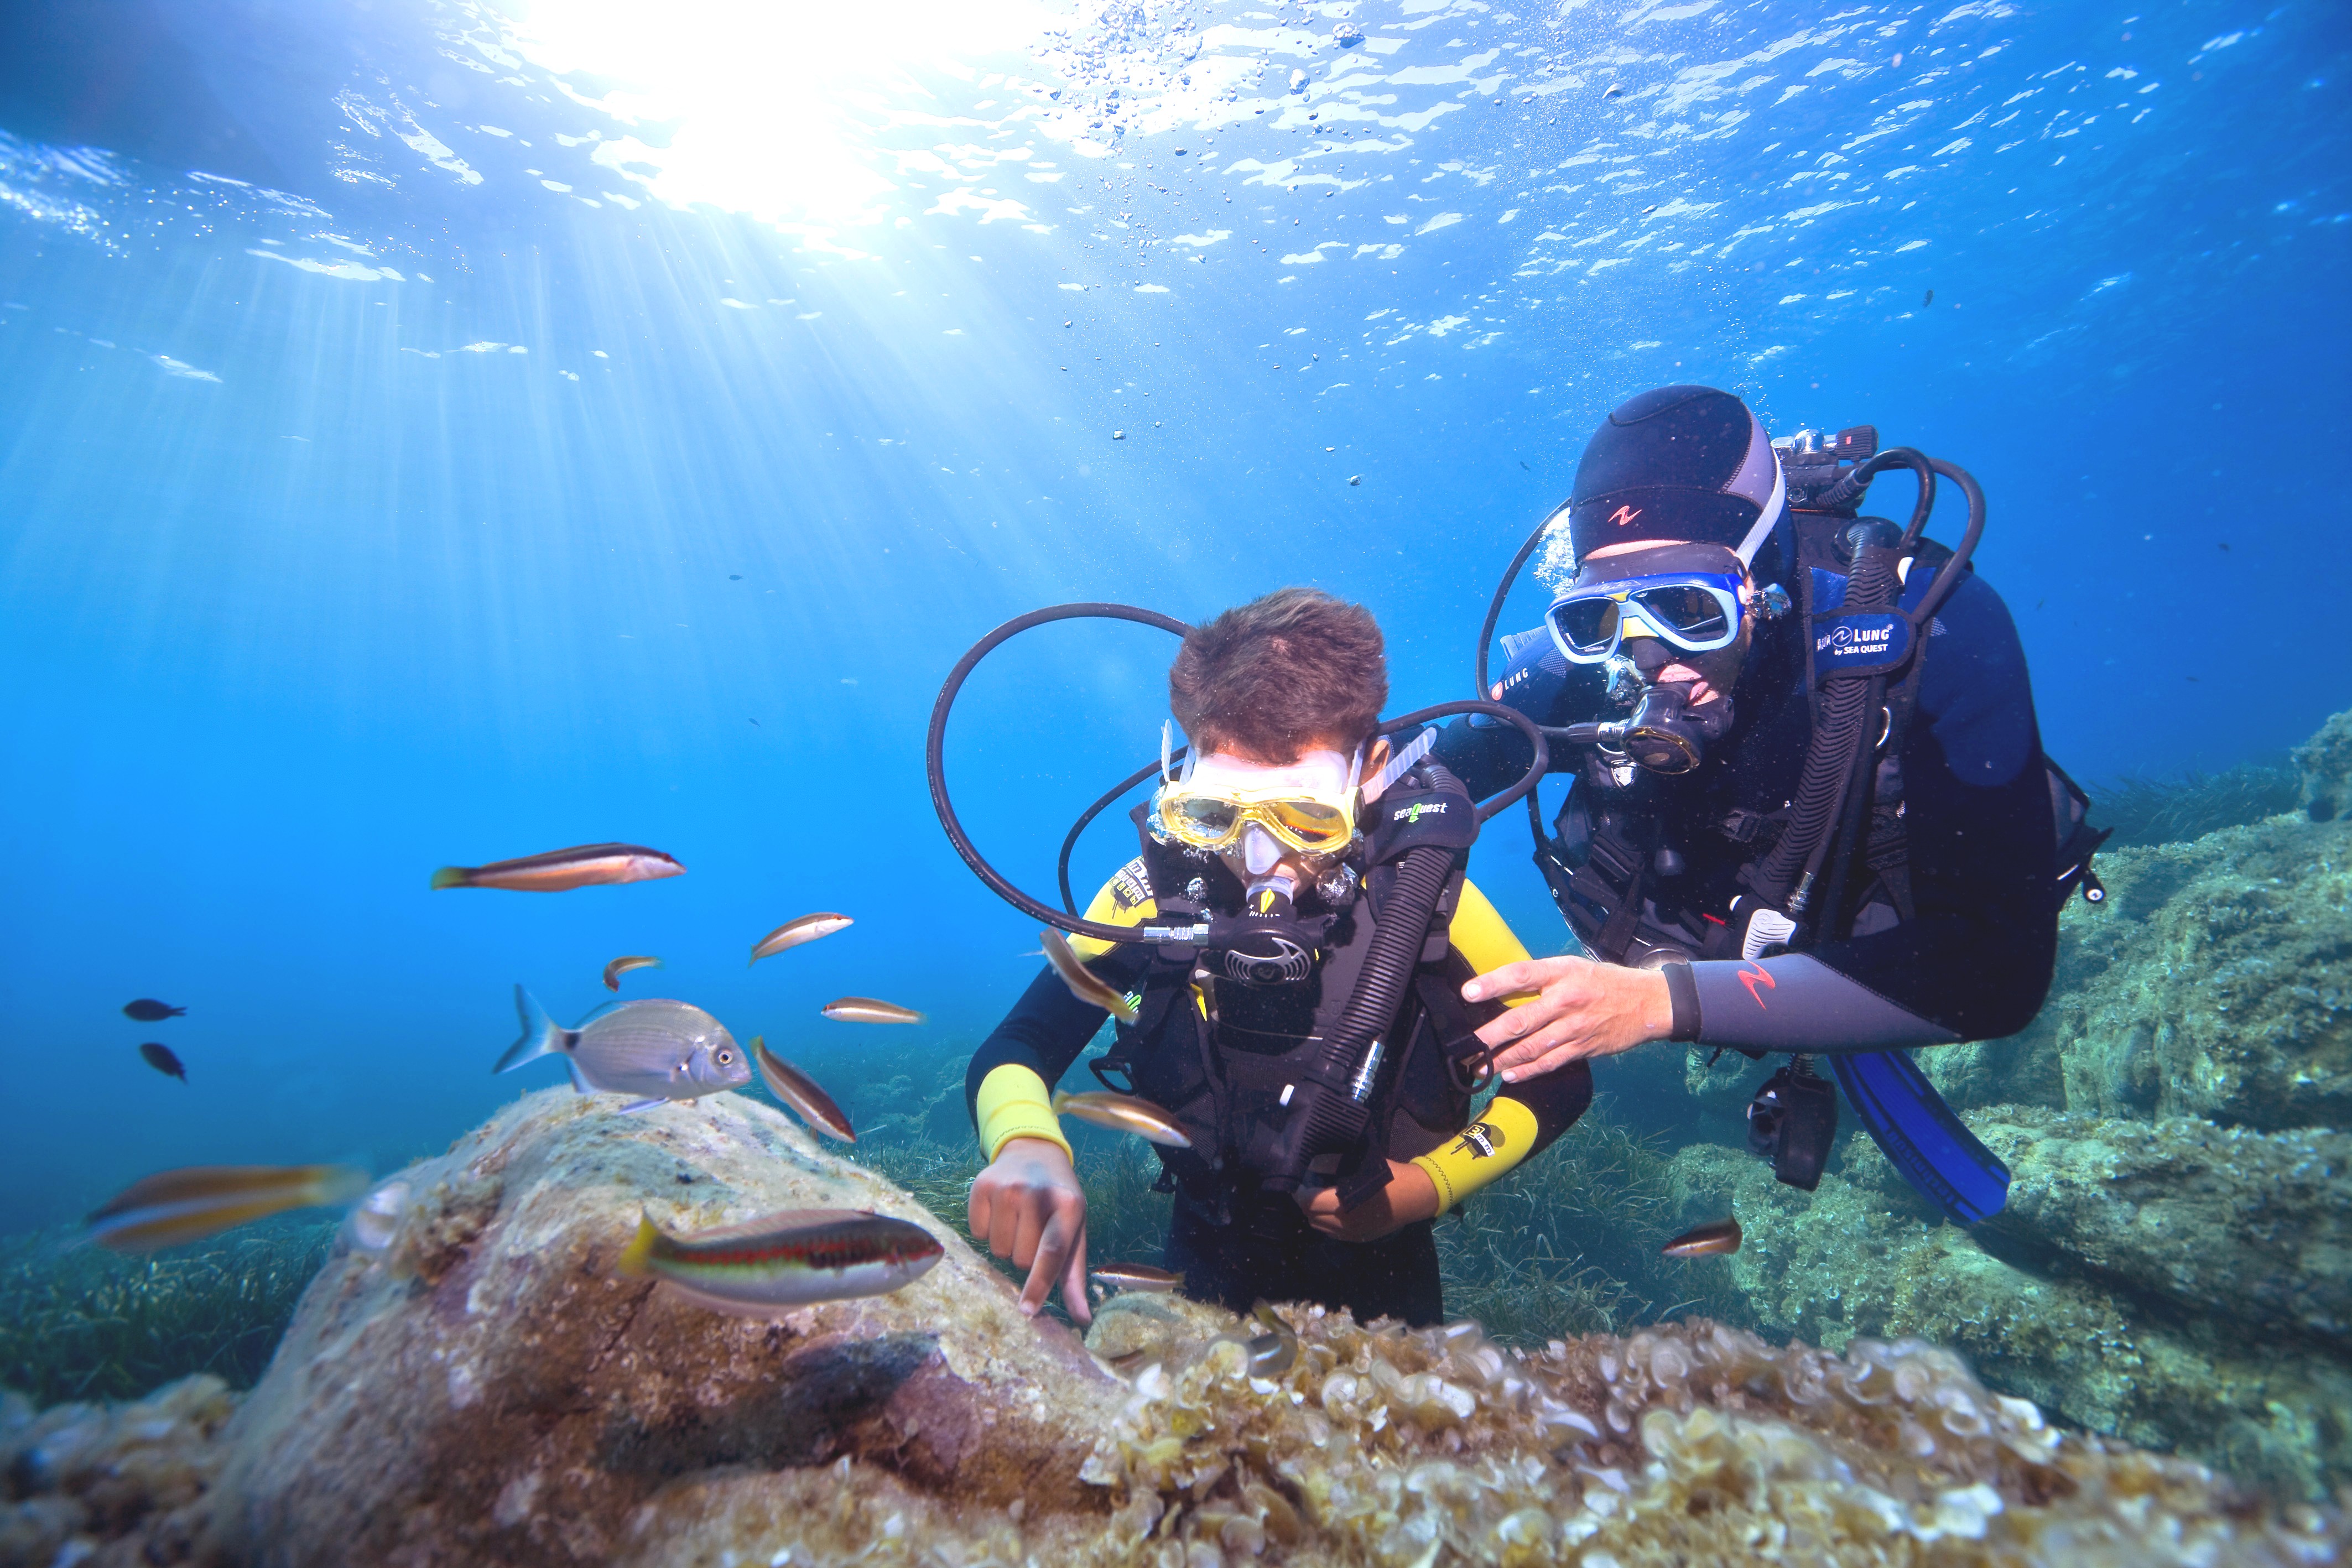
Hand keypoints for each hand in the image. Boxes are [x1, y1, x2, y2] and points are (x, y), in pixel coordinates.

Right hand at [967, 1137, 1090, 1325]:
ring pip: (997, 1250)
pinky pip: (977, 1233)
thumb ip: (1074, 1276)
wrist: (1034, 1152)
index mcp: (1067, 1206)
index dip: (1038, 1285)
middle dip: (1026, 1256)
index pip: (1051, 1252)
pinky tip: (1001, 1211)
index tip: (1026, 1312)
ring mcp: (1006, 1187)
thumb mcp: (1075, 1230)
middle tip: (1034, 1231)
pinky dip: (988, 1230)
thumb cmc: (1059, 1201)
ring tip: (1018, 1220)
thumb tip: (1082, 1319)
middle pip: (1021, 1258)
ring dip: (1007, 1244)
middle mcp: (1036, 1194)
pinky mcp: (981, 1185)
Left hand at [1294, 1160, 1439, 1240]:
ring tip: (1319, 1197)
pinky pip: (1332, 1234)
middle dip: (1306, 1202)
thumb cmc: (1390, 1176)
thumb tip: (1310, 1164)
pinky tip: (1332, 1209)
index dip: (1300, 1192)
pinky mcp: (1359, 1239)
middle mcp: (1345, 1223)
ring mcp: (1352, 1235)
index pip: (1309, 1203)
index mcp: (1345, 1204)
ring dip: (1315, 1213)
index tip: (1299, 1179)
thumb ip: (1332, 1164)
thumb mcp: (1361, 1163)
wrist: (1416, 1196)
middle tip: (1309, 1186)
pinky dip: (1326, 1222)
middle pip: (1311, 1216)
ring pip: (1320, 1227)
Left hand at [1462, 956, 1674, 1080]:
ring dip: (1503, 1059)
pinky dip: (1528, 1070)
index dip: (1493, 983)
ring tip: (1480, 1066)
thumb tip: (1504, 989)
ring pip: (1532, 1046)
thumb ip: (1543, 978)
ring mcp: (1575, 1027)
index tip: (1468, 992)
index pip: (1521, 975)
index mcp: (1562, 973)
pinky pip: (1550, 1062)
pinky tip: (1509, 1075)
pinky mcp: (1583, 1048)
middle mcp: (1567, 1000)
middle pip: (1521, 1019)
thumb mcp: (1574, 968)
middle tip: (1467, 1046)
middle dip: (1490, 1035)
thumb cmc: (1604, 982)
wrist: (1648, 1003)